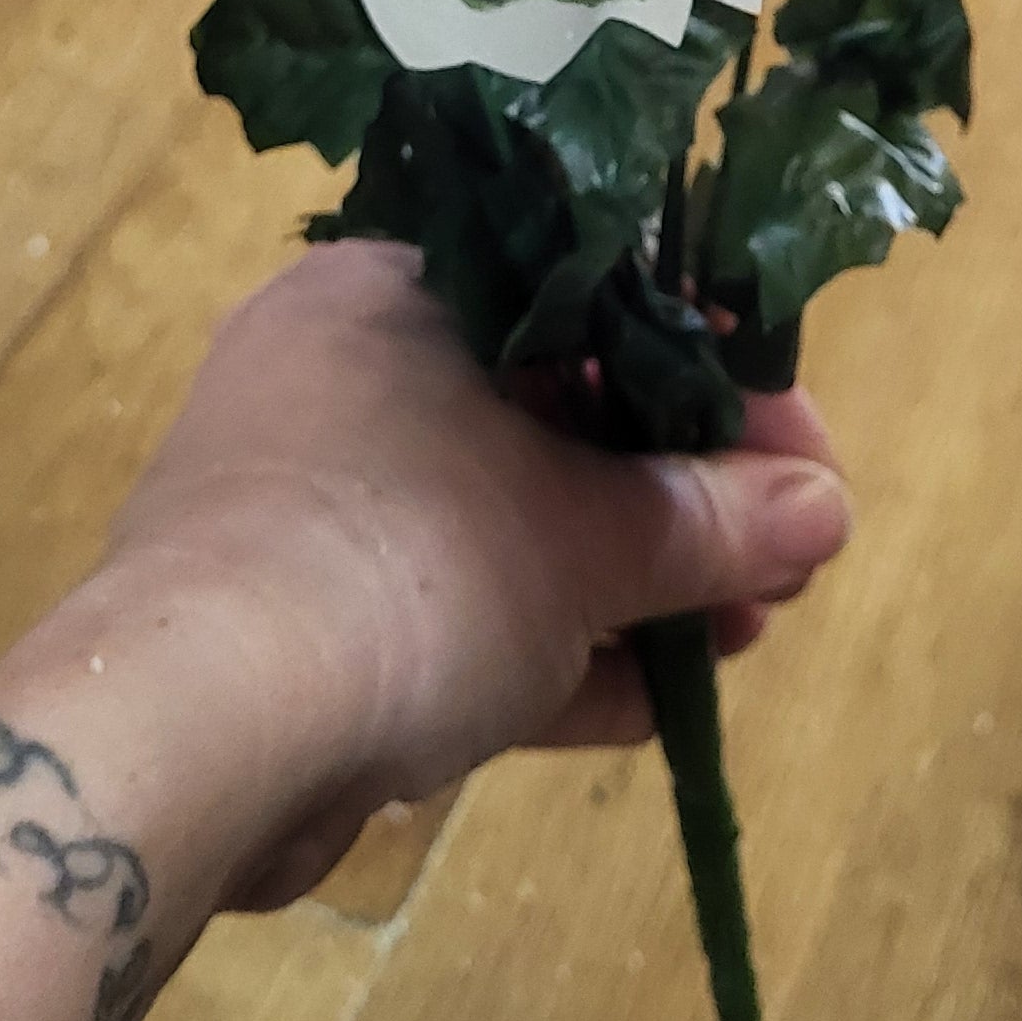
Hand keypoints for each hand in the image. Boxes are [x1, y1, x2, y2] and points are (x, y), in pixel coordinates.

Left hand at [59, 242, 853, 908]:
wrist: (194, 730)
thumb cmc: (401, 564)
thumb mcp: (585, 537)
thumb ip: (709, 520)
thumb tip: (827, 508)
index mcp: (399, 289)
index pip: (586, 298)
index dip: (712, 375)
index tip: (802, 450)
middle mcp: (346, 373)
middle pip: (552, 416)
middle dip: (680, 496)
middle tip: (787, 559)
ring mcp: (314, 502)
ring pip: (507, 522)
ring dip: (630, 580)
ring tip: (746, 636)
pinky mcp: (300, 623)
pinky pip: (452, 614)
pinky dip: (550, 651)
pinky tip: (659, 704)